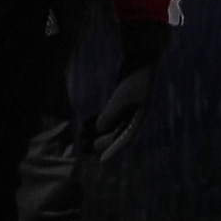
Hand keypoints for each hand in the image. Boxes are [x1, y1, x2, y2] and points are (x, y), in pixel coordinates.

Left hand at [90, 22, 171, 167]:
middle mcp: (134, 117)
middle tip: (81, 149)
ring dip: (96, 134)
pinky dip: (96, 123)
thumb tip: (99, 129)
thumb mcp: (123, 95)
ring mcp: (127, 111)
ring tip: (79, 137)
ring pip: (110, 128)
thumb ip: (111, 113)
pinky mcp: (121, 104)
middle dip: (98, 143)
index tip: (102, 161)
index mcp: (139, 117)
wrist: (141, 59)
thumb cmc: (135, 76)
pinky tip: (84, 124)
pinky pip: (108, 119)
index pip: (127, 139)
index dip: (114, 151)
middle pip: (115, 136)